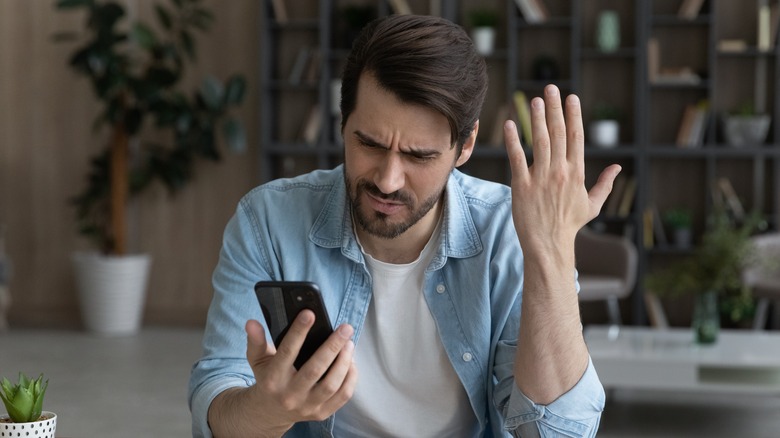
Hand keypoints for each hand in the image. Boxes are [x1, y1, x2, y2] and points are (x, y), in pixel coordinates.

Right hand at [243, 311, 357, 433]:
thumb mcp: (257, 360)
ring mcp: (307, 407)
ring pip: (331, 384)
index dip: (298, 331)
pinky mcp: (321, 414)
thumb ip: (255, 341)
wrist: (270, 413)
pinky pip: (342, 396)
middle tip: (345, 328)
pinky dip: (350, 377)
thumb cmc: (267, 379)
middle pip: (315, 369)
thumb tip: (251, 323)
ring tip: (349, 343)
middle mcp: (289, 395)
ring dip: (344, 361)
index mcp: (272, 380)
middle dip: (333, 346)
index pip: (287, 352)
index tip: (310, 313)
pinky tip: (351, 362)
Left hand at [504, 84, 620, 253]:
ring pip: (540, 142)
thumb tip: (618, 167)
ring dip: (537, 119)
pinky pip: (517, 159)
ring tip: (535, 100)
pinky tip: (511, 124)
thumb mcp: (592, 205)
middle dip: (555, 109)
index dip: (574, 116)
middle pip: (558, 134)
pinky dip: (513, 141)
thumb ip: (605, 184)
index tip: (571, 98)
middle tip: (550, 88)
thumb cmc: (569, 225)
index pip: (576, 138)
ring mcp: (541, 178)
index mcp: (577, 173)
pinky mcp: (522, 186)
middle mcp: (560, 172)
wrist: (549, 245)